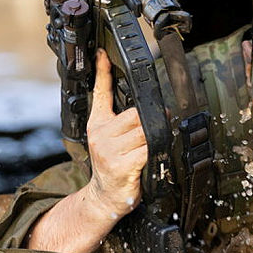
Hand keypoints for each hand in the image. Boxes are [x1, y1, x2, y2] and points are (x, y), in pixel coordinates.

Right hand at [86, 48, 147, 217]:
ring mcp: (109, 150)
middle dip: (149, 122)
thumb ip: (124, 122)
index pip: (100, 92)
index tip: (102, 53)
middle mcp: (100, 134)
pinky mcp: (121, 165)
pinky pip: (148, 149)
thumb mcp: (113, 141)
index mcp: (98, 124)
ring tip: (144, 152)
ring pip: (145, 130)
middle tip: (150, 135)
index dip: (102, 71)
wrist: (104, 199)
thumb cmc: (114, 169)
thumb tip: (149, 107)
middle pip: (136, 113)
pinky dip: (154, 153)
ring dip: (153, 139)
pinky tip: (147, 161)